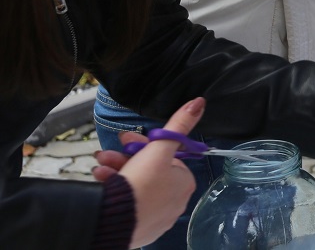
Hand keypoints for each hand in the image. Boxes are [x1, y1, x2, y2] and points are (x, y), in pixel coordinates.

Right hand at [91, 98, 201, 247]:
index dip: (146, 145)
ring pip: (136, 185)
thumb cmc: (142, 182)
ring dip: (117, 169)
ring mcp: (156, 215)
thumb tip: (198, 103)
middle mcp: (175, 201)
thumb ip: (177, 126)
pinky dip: (115, 187)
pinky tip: (101, 178)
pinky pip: (129, 201)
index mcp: (184, 182)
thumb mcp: (159, 148)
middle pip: (150, 170)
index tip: (127, 139)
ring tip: (101, 163)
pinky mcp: (138, 226)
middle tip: (109, 151)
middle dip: (126, 156)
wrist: (116, 220)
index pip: (167, 157)